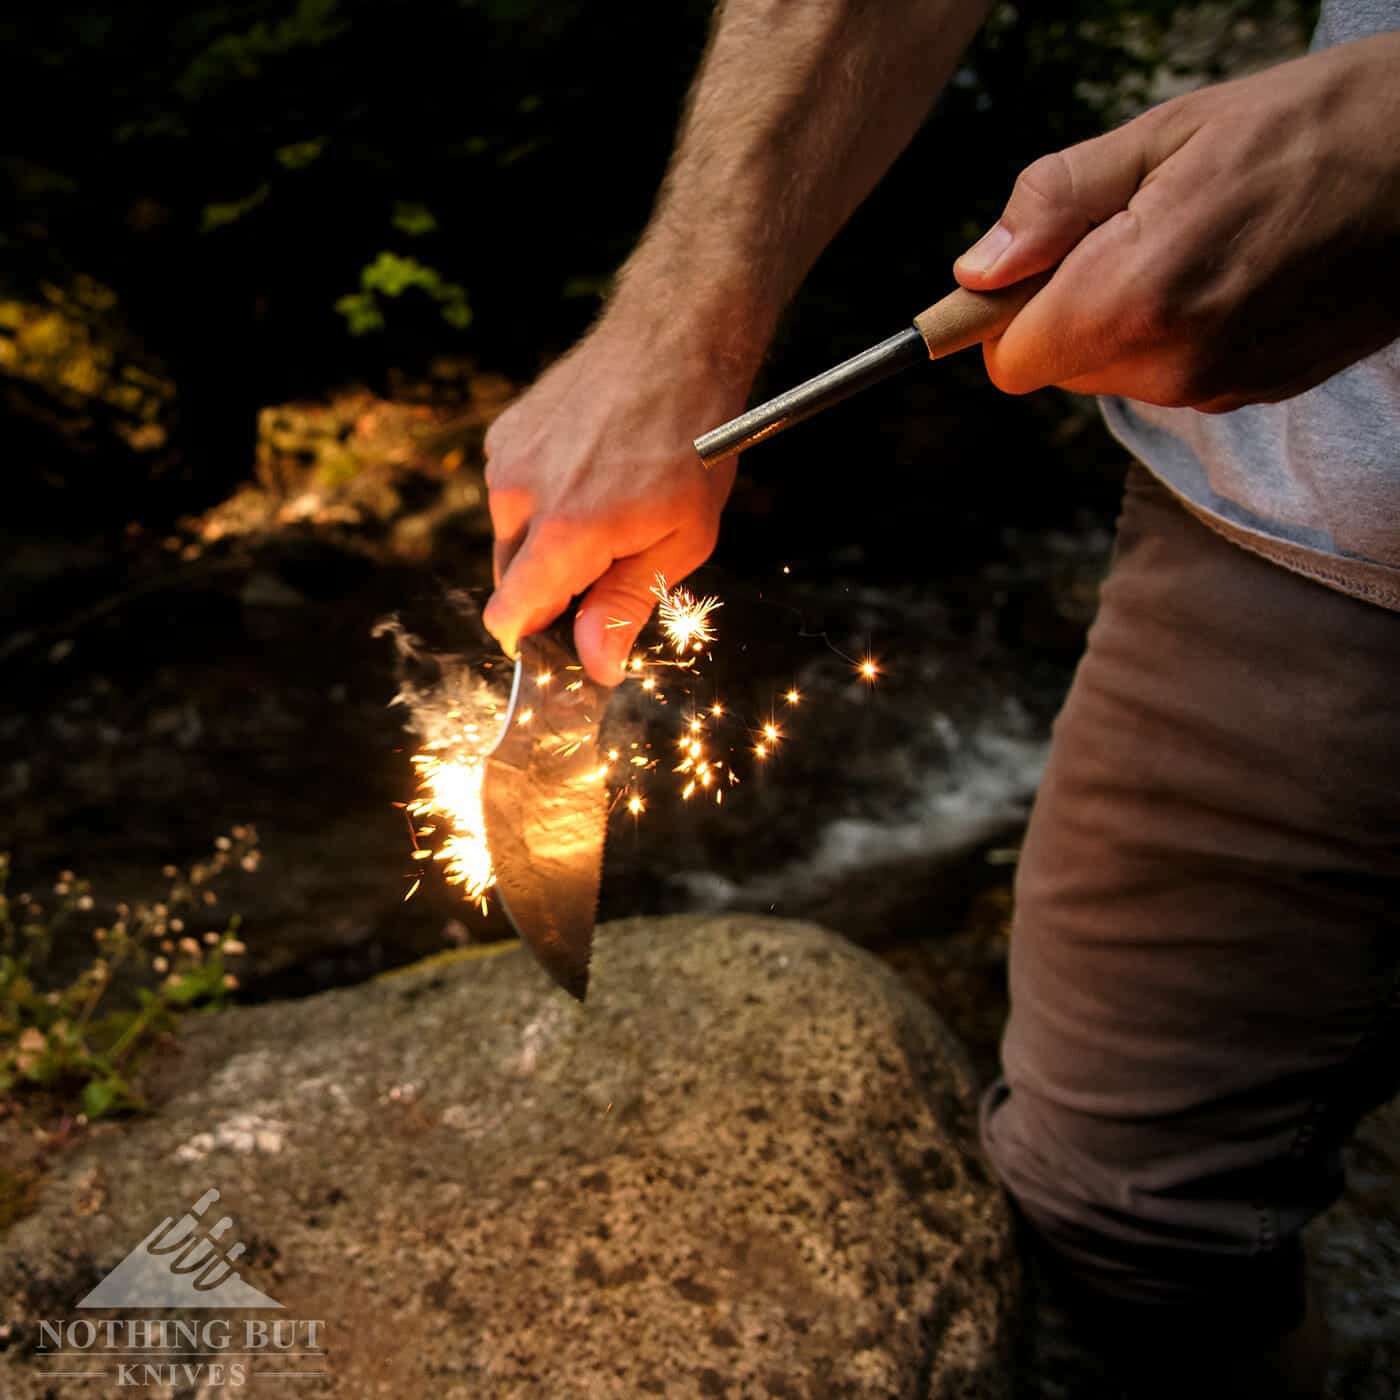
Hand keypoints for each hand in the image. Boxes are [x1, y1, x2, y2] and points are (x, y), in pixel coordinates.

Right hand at [481, 310, 754, 683]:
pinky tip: (591, 472)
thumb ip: (627, 605)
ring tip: (609, 505)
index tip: (559, 647)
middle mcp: (520, 496)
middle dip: (552, 590)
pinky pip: (514, 491)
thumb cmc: (695, 441)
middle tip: (612, 565)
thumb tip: (595, 665)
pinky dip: (543, 498)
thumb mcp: (682, 540)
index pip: (509, 616)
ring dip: (549, 541)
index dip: (531, 642)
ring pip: (513, 535)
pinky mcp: (507, 433)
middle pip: (512, 581)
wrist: (677, 339)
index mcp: (564, 533)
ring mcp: (507, 459)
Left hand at [953, 33, 1399, 411]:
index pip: (1010, 360)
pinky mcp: (1255, 393)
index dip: (1007, 311)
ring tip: (1197, 239)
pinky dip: (1180, 332)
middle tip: (1133, 226)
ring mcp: (1219, 389)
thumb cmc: (1306, 126)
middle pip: (1061, 366)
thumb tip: (973, 272)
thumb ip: (1052, 207)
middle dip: (1072, 305)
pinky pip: (1173, 375)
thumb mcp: (1162, 136)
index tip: (1035, 263)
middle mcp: (1172, 365)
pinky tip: (1234, 270)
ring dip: (1129, 317)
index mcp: (1134, 299)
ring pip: (1118, 372)